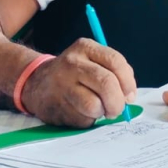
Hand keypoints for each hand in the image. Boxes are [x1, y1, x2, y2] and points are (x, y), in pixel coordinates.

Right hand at [21, 39, 135, 127]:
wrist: (37, 83)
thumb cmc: (74, 73)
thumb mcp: (91, 60)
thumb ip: (112, 71)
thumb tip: (129, 96)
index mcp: (85, 47)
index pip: (115, 61)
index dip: (128, 82)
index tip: (130, 95)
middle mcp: (72, 63)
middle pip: (107, 83)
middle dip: (118, 102)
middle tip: (117, 108)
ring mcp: (62, 85)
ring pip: (94, 105)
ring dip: (101, 112)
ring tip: (97, 109)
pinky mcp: (57, 106)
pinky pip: (82, 119)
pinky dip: (88, 120)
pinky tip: (80, 111)